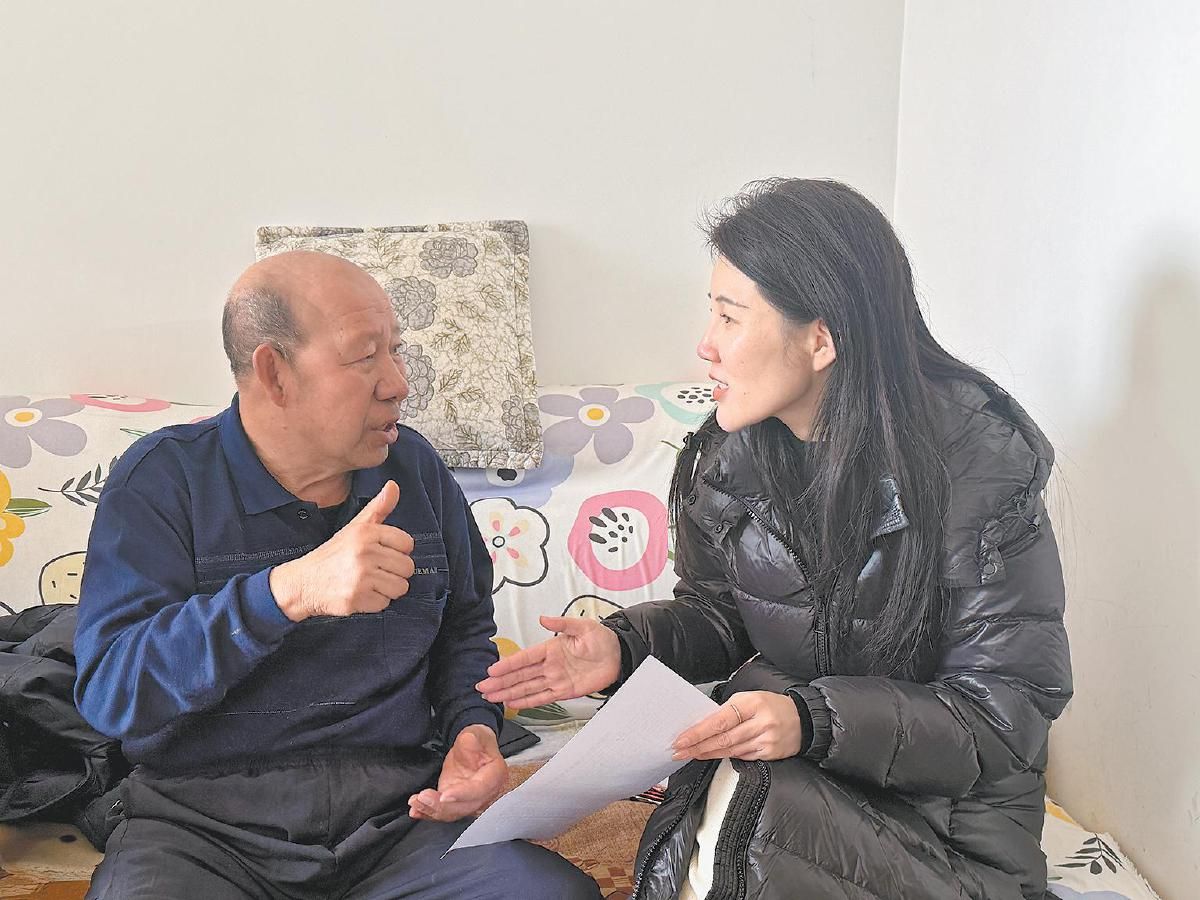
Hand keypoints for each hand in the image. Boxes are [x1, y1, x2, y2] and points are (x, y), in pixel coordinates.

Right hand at [269, 480, 415, 620]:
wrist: (303, 583)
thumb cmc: (333, 555)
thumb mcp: (355, 527)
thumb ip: (378, 508)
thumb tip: (394, 486)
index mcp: (366, 532)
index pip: (407, 544)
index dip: (398, 551)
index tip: (382, 554)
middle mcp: (364, 552)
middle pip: (407, 567)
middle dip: (394, 572)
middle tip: (375, 571)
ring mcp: (360, 577)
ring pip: (400, 587)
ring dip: (387, 589)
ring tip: (369, 583)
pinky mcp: (356, 598)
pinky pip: (385, 603)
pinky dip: (375, 603)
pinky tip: (361, 594)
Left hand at [407, 725, 506, 821]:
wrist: (473, 747)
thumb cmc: (477, 741)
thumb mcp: (475, 734)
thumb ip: (471, 738)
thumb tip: (468, 742)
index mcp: (494, 776)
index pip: (479, 790)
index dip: (462, 794)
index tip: (445, 795)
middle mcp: (485, 793)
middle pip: (464, 807)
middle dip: (442, 806)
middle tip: (423, 798)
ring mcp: (470, 800)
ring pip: (452, 813)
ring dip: (432, 811)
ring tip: (416, 803)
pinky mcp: (456, 802)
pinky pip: (444, 812)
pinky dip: (429, 813)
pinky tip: (417, 810)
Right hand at [475, 615, 620, 708]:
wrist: (618, 656)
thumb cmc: (601, 639)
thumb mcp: (583, 626)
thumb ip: (562, 623)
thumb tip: (543, 618)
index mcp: (551, 648)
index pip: (525, 658)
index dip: (508, 664)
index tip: (492, 669)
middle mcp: (549, 665)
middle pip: (520, 675)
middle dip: (501, 682)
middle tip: (482, 687)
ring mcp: (555, 679)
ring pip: (527, 688)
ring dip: (509, 693)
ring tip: (491, 697)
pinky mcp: (565, 692)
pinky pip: (543, 698)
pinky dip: (527, 702)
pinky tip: (513, 704)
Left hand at [671, 691, 803, 761]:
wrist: (805, 719)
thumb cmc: (773, 706)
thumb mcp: (751, 698)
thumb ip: (729, 710)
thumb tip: (703, 724)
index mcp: (752, 703)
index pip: (720, 720)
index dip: (698, 732)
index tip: (682, 738)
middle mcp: (760, 722)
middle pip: (723, 738)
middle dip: (698, 746)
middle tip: (679, 750)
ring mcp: (766, 740)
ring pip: (730, 750)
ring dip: (707, 753)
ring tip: (691, 754)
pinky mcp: (769, 754)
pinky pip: (742, 756)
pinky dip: (725, 756)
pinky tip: (712, 755)